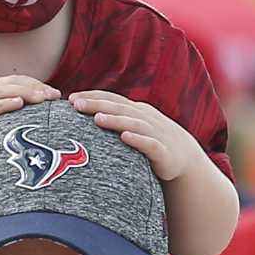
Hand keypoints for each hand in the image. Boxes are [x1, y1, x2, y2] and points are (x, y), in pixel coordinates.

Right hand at [0, 75, 57, 155]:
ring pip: (2, 92)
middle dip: (35, 87)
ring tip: (44, 97)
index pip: (11, 81)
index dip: (32, 83)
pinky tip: (19, 104)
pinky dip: (4, 104)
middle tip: (56, 96)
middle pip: (11, 83)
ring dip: (25, 93)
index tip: (51, 92)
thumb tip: (13, 119)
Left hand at [70, 91, 199, 181]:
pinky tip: (124, 137)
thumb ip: (114, 120)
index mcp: (136, 110)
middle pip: (119, 108)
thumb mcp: (133, 126)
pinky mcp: (163, 151)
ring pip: (133, 124)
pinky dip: (137, 140)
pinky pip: (149, 144)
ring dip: (115, 120)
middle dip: (97, 104)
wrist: (183, 157)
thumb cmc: (150, 141)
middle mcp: (145, 118)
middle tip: (76, 104)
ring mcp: (155, 133)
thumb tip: (83, 117)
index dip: (93, 96)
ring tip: (97, 118)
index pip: (112, 99)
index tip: (70, 98)